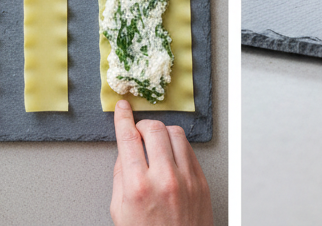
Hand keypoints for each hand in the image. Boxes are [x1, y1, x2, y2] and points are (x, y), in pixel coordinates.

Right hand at [110, 100, 212, 225]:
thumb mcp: (120, 213)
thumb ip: (120, 177)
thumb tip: (125, 150)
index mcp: (138, 187)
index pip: (128, 138)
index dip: (123, 118)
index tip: (122, 107)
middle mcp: (164, 179)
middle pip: (154, 128)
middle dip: (143, 126)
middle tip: (138, 134)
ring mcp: (186, 179)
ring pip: (175, 133)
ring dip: (162, 134)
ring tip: (155, 146)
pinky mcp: (201, 182)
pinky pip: (189, 149)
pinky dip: (177, 147)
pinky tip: (170, 157)